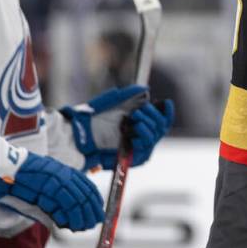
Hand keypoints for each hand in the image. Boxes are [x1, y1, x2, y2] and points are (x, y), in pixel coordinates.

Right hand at [0, 134, 104, 231]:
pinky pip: (62, 202)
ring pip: (75, 199)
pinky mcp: (43, 185)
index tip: (98, 212)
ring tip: (82, 227)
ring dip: (81, 216)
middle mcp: (60, 172)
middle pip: (84, 193)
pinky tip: (69, 225)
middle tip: (92, 223)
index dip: (94, 200)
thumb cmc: (16, 180)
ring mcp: (53, 178)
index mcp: (61, 170)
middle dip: (91, 210)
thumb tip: (69, 216)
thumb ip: (54, 197)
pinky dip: (67, 216)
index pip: (86, 184)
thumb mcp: (40, 185)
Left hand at [60, 85, 174, 168]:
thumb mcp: (112, 100)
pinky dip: (143, 137)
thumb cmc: (93, 117)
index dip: (167, 112)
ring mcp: (137, 148)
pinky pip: (146, 149)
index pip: (162, 120)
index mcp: (138, 122)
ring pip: (155, 136)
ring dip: (148, 125)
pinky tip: (135, 131)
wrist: (80, 133)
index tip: (166, 103)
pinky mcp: (132, 158)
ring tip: (135, 118)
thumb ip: (129, 93)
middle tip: (139, 111)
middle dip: (154, 116)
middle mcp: (140, 136)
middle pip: (161, 127)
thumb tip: (145, 89)